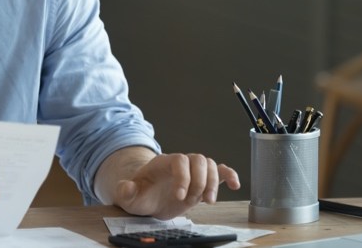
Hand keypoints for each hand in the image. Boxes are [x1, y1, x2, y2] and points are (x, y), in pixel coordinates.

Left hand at [112, 153, 239, 219]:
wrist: (147, 198)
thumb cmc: (139, 194)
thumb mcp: (129, 196)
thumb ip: (126, 191)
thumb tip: (126, 188)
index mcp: (163, 163)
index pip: (179, 160)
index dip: (183, 177)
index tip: (179, 196)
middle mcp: (180, 164)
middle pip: (198, 159)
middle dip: (200, 181)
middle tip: (195, 201)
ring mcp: (192, 172)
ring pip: (210, 165)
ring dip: (213, 183)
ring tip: (207, 201)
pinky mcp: (201, 181)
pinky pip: (219, 171)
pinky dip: (229, 175)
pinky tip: (235, 185)